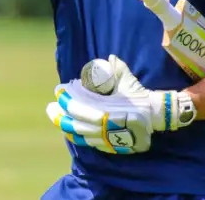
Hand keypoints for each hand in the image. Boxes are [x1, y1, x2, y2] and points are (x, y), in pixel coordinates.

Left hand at [45, 55, 196, 154]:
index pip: (80, 107)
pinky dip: (77, 137)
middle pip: (76, 124)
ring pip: (80, 135)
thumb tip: (110, 58)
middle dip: (60, 116)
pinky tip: (69, 131)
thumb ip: (118, 69)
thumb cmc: (138, 96)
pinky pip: (89, 143)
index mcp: (107, 110)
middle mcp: (104, 126)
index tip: (59, 92)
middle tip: (49, 108)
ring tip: (55, 117)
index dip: (68, 100)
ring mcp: (106, 138)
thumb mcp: (129, 81)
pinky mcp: (109, 145)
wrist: (155, 115)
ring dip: (65, 126)